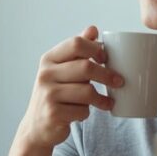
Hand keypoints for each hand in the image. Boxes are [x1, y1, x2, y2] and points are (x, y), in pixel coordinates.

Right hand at [19, 25, 124, 149]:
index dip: (96, 49)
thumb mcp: (62, 70)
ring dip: (101, 99)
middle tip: (120, 82)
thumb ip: (77, 51)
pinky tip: (82, 113)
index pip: (76, 43)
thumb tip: (93, 29)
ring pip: (87, 91)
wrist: (36, 127)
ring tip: (107, 102)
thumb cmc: (55, 94)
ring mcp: (48, 94)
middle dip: (107, 75)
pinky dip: (86, 113)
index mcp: (49, 59)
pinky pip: (82, 110)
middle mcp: (45, 74)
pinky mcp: (53, 113)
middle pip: (86, 67)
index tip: (106, 58)